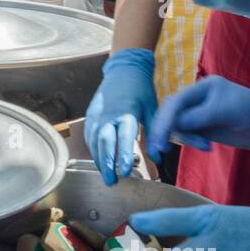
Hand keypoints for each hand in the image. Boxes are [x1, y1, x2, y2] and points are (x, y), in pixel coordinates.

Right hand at [83, 48, 157, 185]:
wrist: (124, 70)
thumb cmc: (141, 90)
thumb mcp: (153, 110)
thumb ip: (155, 134)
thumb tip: (159, 158)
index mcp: (126, 112)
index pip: (124, 137)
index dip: (124, 155)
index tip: (126, 171)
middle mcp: (109, 114)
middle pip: (104, 142)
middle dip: (107, 163)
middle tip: (112, 181)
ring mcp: (97, 114)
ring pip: (94, 141)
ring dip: (99, 159)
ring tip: (106, 175)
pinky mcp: (91, 115)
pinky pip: (89, 136)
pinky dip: (93, 150)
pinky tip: (99, 160)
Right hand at [146, 76, 249, 160]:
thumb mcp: (227, 112)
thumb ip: (198, 118)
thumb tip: (174, 126)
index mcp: (204, 87)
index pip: (175, 103)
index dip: (164, 121)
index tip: (159, 140)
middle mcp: (199, 98)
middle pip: (171, 113)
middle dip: (164, 131)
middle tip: (160, 151)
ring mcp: (202, 113)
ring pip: (178, 125)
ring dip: (183, 138)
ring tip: (205, 147)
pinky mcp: (207, 127)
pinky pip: (188, 133)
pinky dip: (191, 141)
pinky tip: (207, 147)